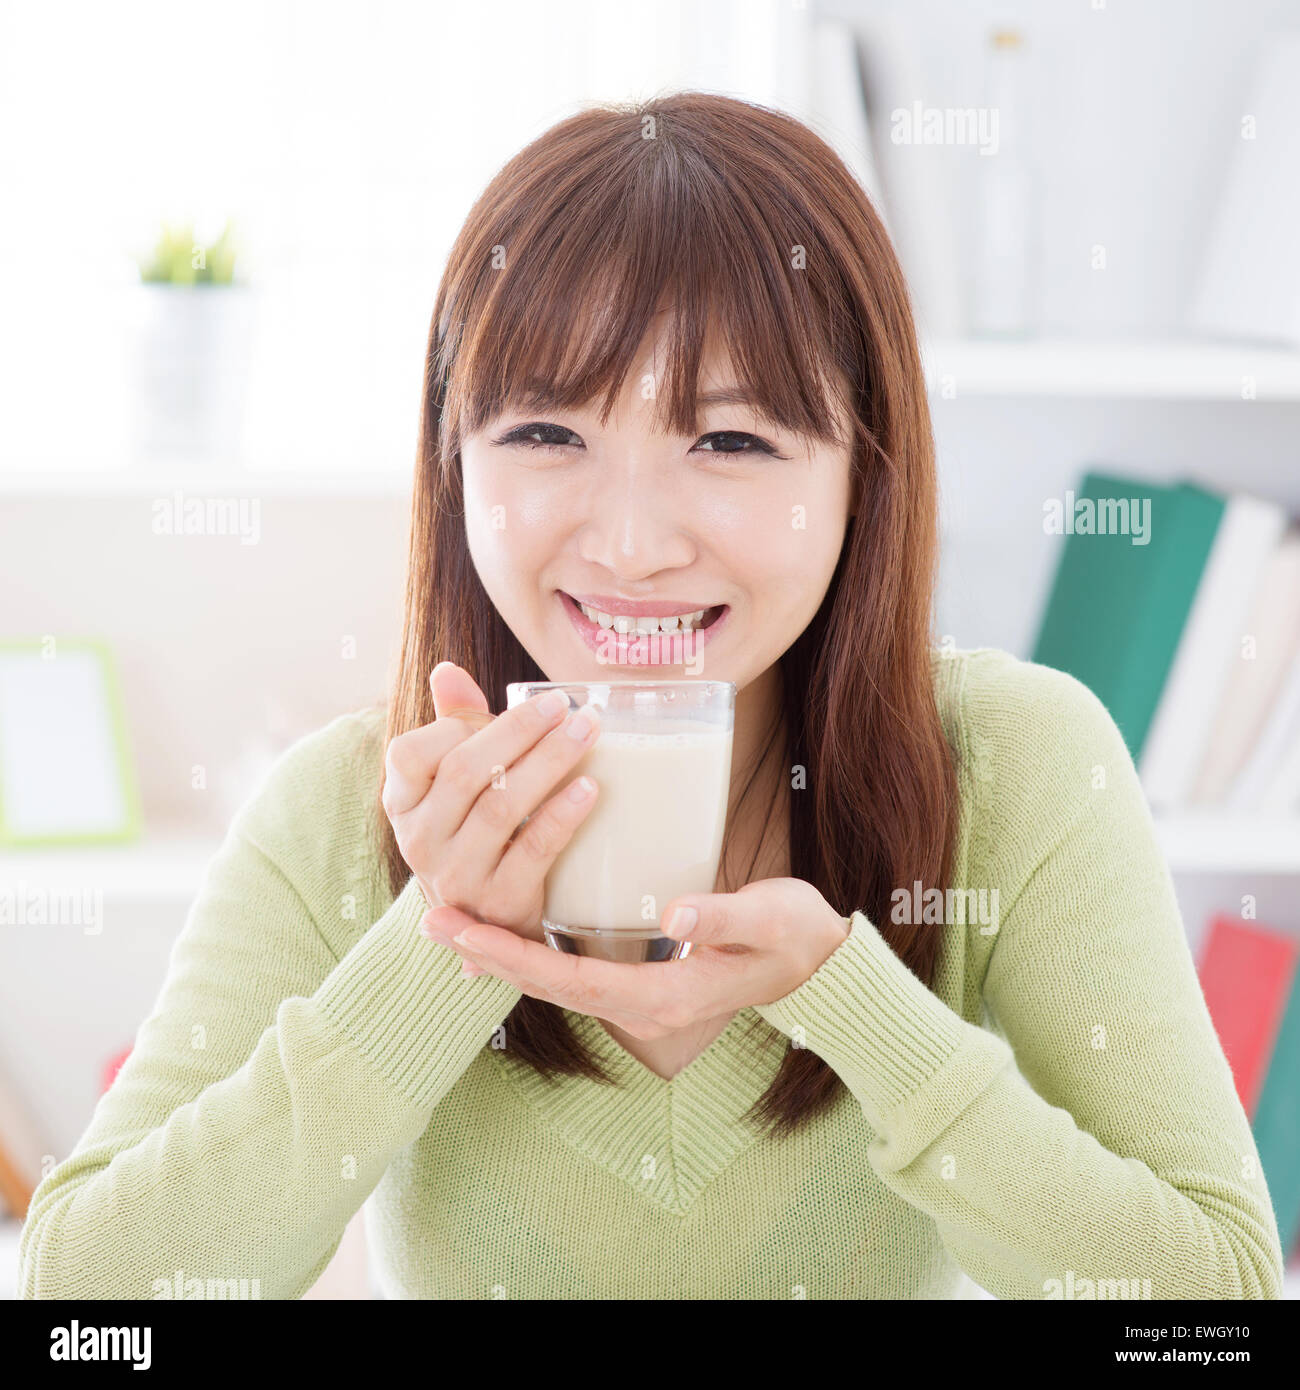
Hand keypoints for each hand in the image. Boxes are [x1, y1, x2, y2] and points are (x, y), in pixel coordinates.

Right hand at [382, 662, 601, 937]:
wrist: (491, 921)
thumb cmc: (475, 833)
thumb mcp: (455, 785)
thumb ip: (453, 725)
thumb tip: (447, 670)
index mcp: (402, 803)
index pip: (411, 752)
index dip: (459, 724)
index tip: (509, 708)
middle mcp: (419, 841)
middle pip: (465, 772)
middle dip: (519, 730)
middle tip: (565, 705)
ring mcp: (456, 876)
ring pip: (501, 807)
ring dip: (549, 762)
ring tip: (587, 731)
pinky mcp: (500, 903)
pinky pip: (534, 850)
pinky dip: (563, 814)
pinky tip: (590, 787)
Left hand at [421, 877, 851, 1039]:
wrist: (819, 964)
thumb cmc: (795, 934)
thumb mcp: (768, 919)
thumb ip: (722, 916)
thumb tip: (674, 915)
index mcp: (664, 996)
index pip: (570, 980)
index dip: (512, 956)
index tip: (462, 929)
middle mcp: (643, 1005)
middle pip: (549, 986)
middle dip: (489, 954)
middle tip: (433, 920)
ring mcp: (642, 997)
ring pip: (557, 982)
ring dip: (505, 954)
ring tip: (454, 923)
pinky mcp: (643, 979)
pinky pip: (575, 972)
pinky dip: (536, 953)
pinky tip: (511, 930)